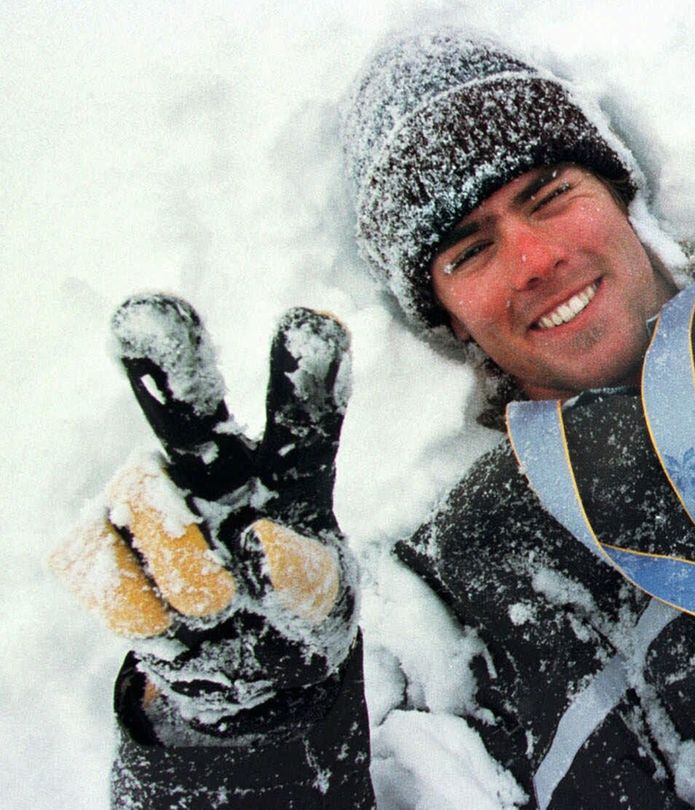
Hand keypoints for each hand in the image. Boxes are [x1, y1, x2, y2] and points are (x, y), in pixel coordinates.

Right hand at [50, 294, 355, 735]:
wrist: (239, 662)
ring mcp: (143, 494)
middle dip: (169, 355)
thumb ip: (301, 573)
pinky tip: (167, 618)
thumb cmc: (295, 610)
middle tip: (147, 311)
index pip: (306, 416)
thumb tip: (258, 543)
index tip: (313, 323)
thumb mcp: (323, 600)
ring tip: (218, 609)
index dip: (307, 373)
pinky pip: (110, 578)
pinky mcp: (89, 540)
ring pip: (151, 521)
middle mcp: (212, 461)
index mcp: (289, 467)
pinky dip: (145, 617)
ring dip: (190, 582)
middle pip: (188, 405)